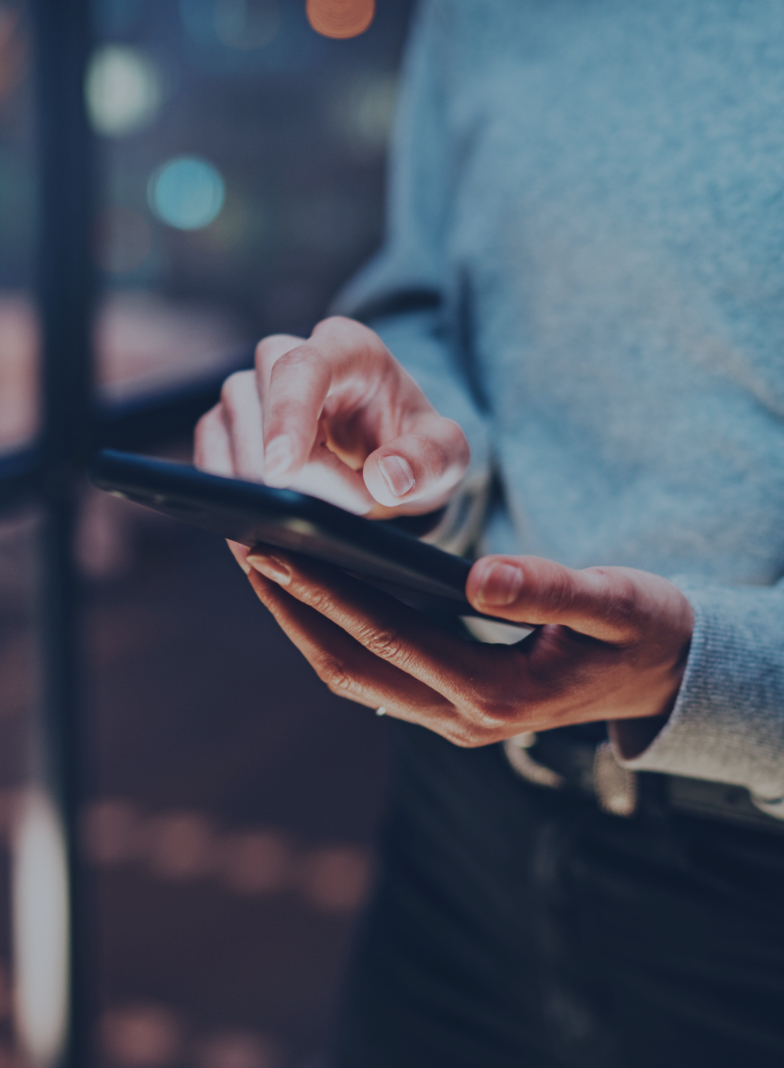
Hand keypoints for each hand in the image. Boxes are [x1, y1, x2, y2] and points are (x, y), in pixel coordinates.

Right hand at [194, 316, 468, 516]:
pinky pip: (209, 458)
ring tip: (324, 514)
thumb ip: (429, 461)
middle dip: (295, 474)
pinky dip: (231, 497)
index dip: (287, 416)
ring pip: (227, 433)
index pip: (302, 368)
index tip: (281, 471)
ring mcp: (251, 389)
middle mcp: (289, 356)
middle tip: (353, 509)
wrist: (389, 466)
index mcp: (347, 348)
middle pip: (258, 403)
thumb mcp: (447, 458)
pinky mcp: (226, 425)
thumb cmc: (416, 453)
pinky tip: (266, 526)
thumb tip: (385, 478)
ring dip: (266, 488)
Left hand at [237, 548, 694, 747]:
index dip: (327, 592)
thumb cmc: (643, 631)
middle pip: (353, 667)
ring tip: (265, 568)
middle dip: (294, 609)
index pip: (390, 638)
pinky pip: (377, 675)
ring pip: (357, 677)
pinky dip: (337, 635)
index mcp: (500, 691)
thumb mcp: (616, 602)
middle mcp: (466, 718)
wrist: (662, 676)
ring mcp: (456, 720)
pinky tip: (316, 595)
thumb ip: (552, 589)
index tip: (274, 546)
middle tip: (245, 550)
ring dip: (305, 626)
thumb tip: (479, 576)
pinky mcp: (452, 706)